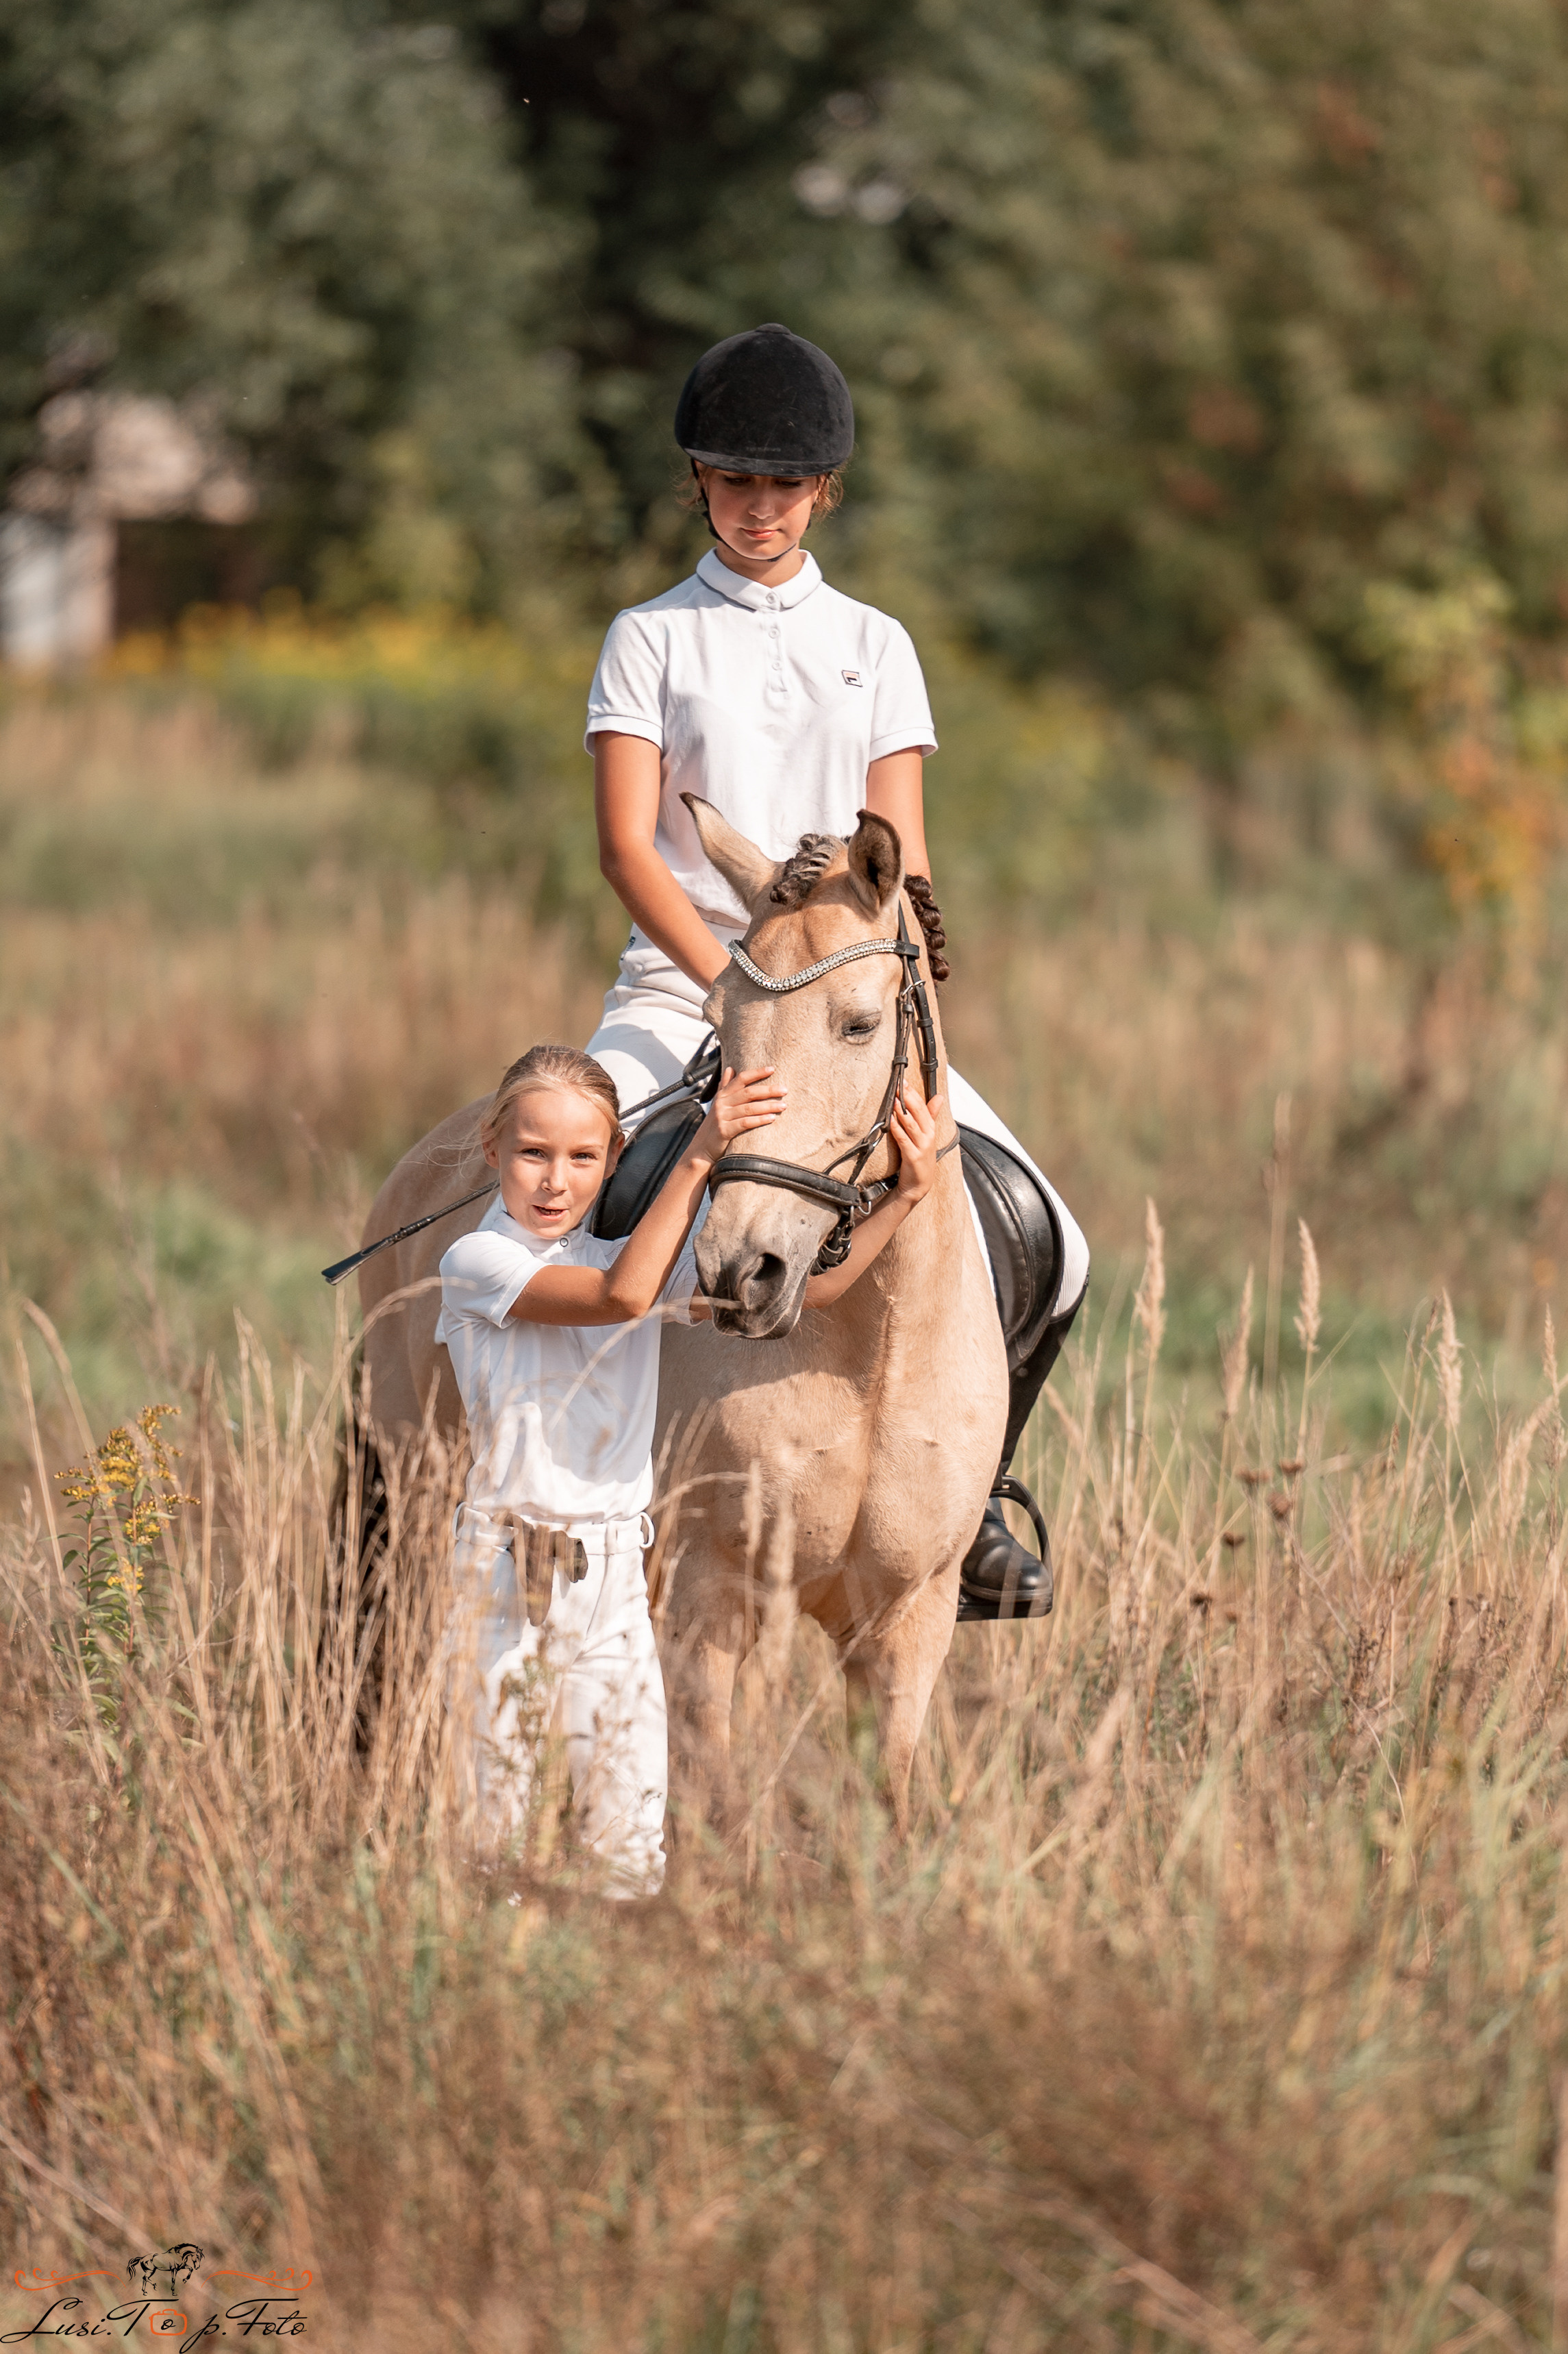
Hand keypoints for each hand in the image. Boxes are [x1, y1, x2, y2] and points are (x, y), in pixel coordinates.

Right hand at [691, 1065, 786, 1163]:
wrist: (701, 1148)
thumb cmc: (714, 1125)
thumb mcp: (718, 1103)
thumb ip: (725, 1086)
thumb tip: (730, 1068)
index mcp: (722, 1095)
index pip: (741, 1079)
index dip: (757, 1072)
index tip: (772, 1069)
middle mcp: (721, 1103)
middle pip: (748, 1092)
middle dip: (768, 1090)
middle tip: (784, 1090)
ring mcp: (722, 1116)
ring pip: (749, 1108)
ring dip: (768, 1106)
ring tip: (783, 1106)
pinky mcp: (724, 1130)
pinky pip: (745, 1123)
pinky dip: (759, 1120)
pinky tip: (771, 1118)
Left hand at [891, 1086, 942, 1202]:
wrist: (918, 1185)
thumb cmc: (920, 1158)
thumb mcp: (927, 1135)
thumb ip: (930, 1115)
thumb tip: (939, 1097)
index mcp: (931, 1129)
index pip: (923, 1107)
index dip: (914, 1093)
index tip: (904, 1081)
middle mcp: (928, 1136)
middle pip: (918, 1112)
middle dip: (908, 1097)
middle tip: (899, 1084)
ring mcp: (921, 1147)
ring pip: (911, 1124)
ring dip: (902, 1111)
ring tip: (894, 1098)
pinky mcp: (913, 1157)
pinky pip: (904, 1139)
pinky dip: (897, 1128)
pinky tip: (891, 1119)